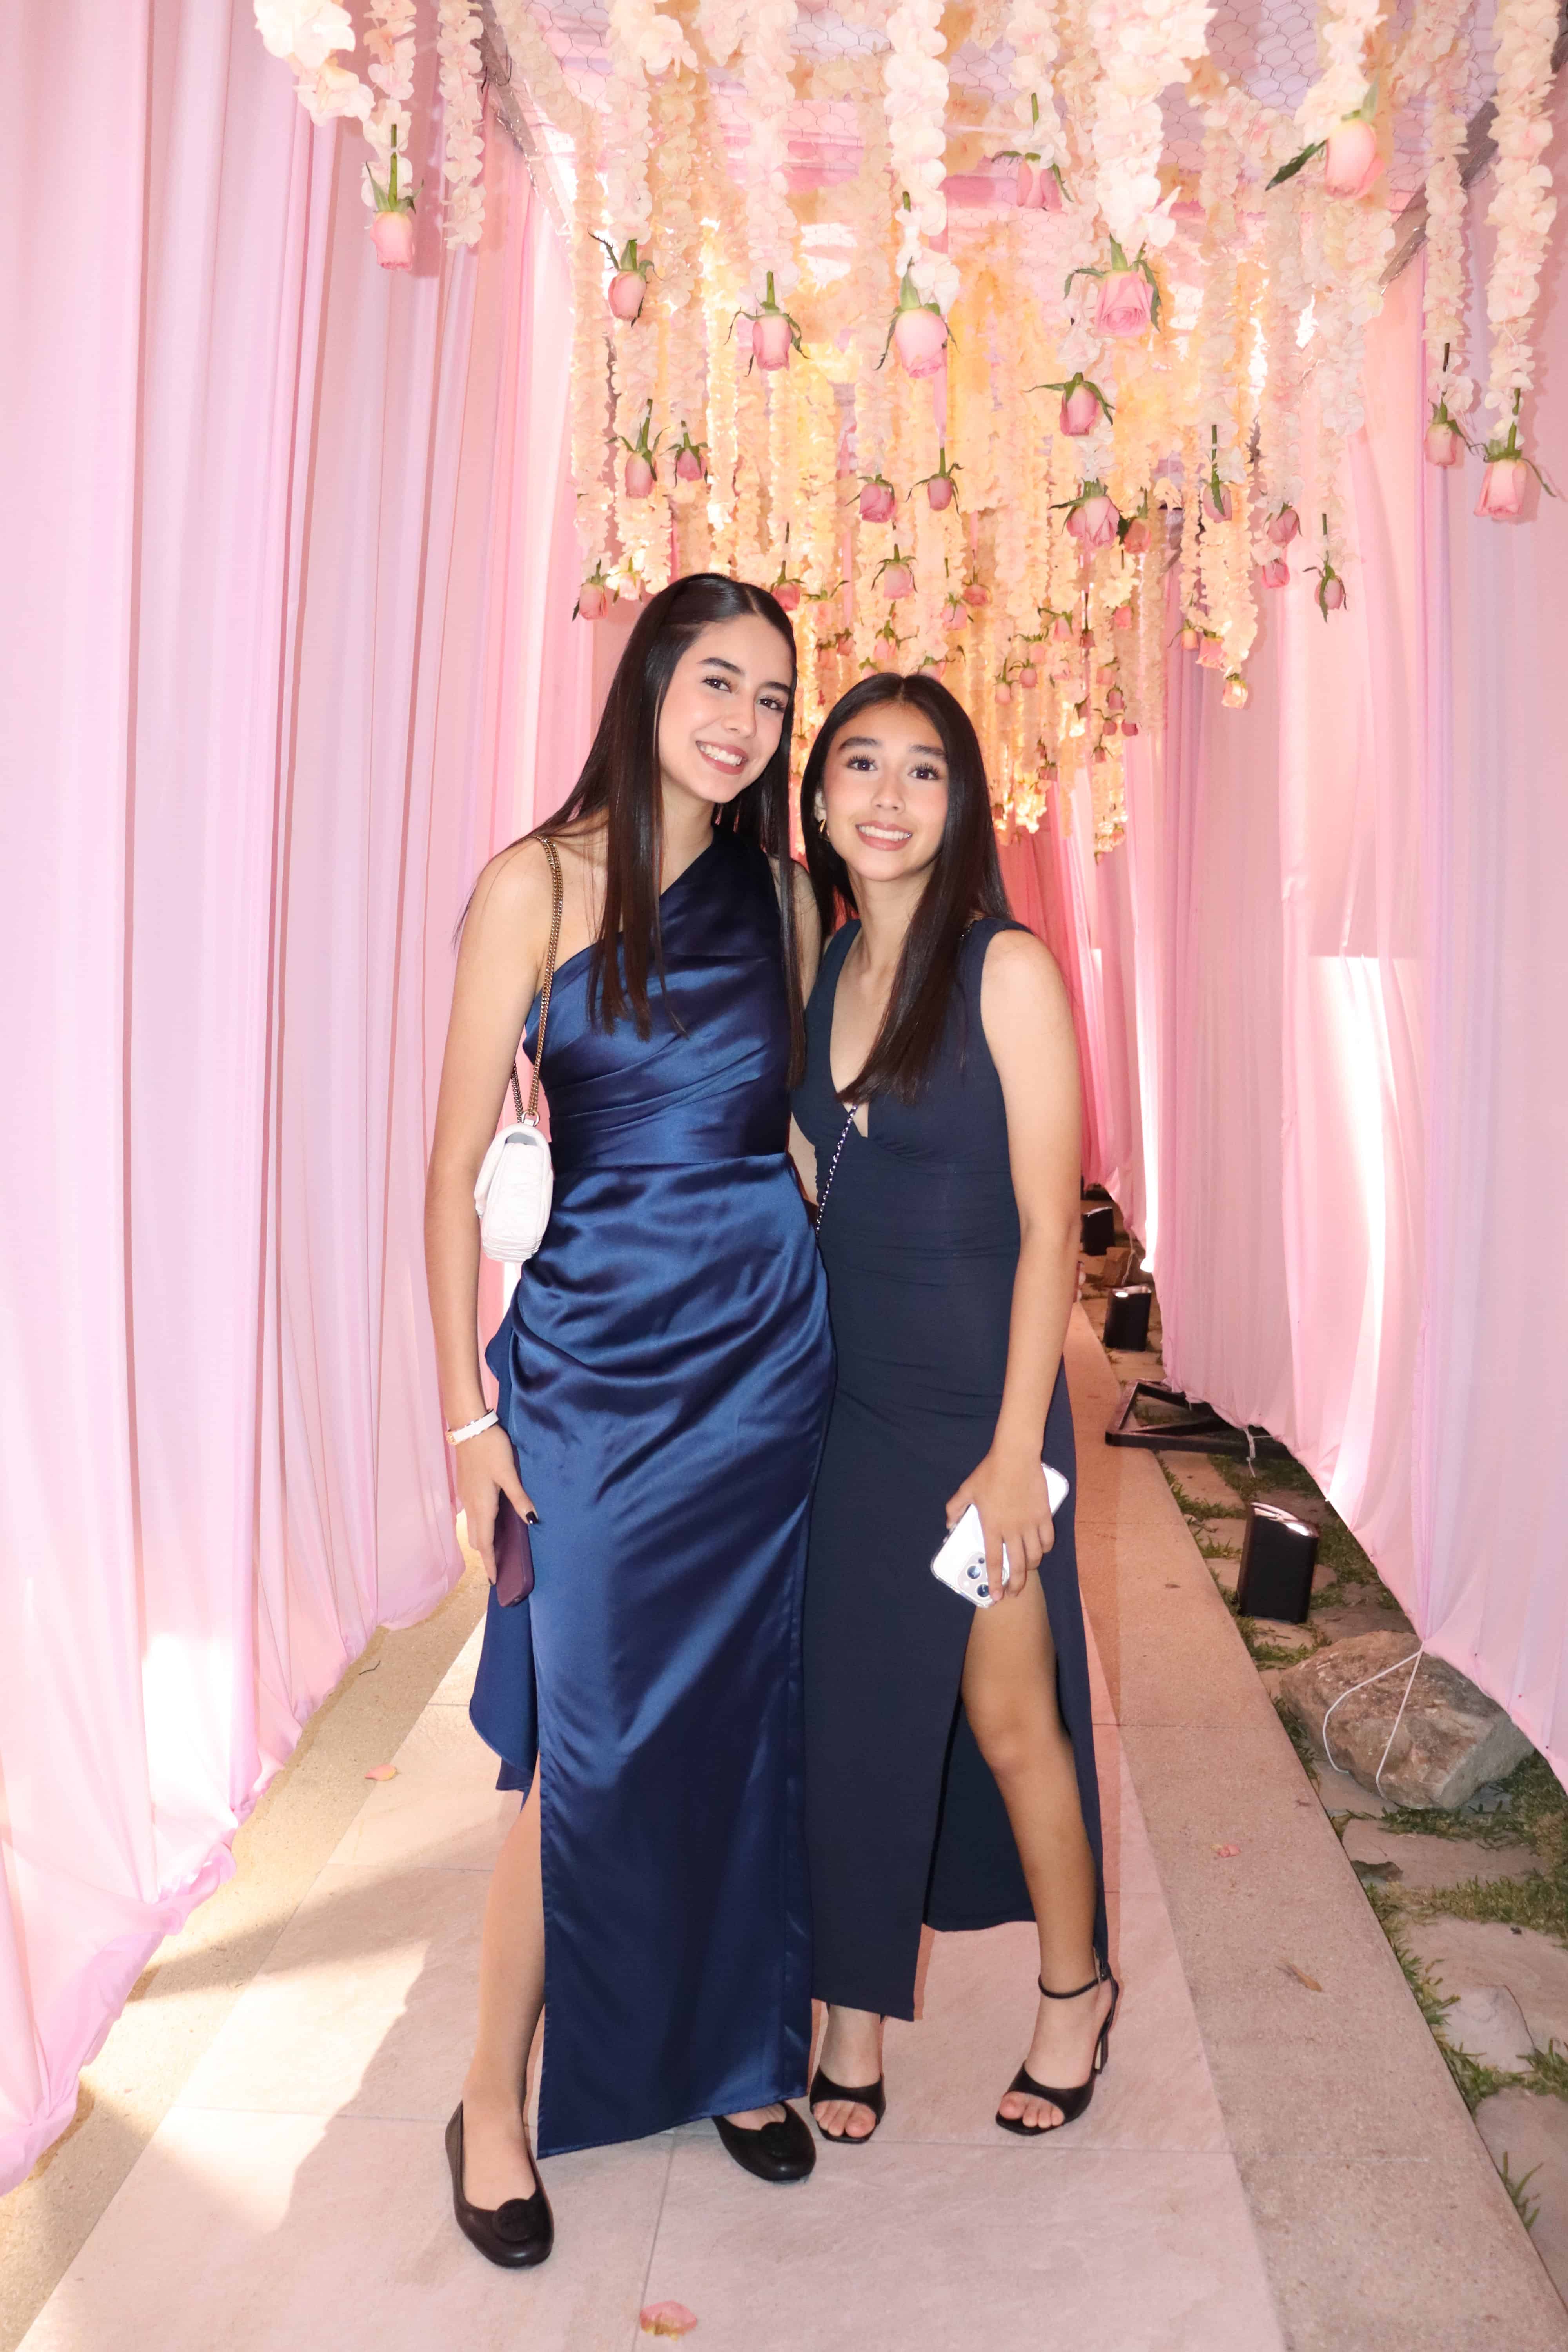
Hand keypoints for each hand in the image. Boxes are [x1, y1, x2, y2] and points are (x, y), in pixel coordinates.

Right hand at [456, 1422, 536, 1582]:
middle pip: (477, 1539)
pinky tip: (491, 1521)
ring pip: (473, 1527)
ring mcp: (466, 1497)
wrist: (469, 1427)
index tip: (494, 1580)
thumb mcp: (509, 1473)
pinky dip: (481, 1526)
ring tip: (496, 1549)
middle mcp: (472, 1506)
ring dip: (483, 1541)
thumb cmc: (491, 1449)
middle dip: (487, 1555)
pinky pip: (473, 1515)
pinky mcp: (466, 1488)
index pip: (485, 1543)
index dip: (490, 1562)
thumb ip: (519, 1498)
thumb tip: (532, 1521)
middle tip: (498, 1567)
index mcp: (483, 1506)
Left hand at [945, 1446, 1054, 1600]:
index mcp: (992, 1526)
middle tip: (1014, 1592)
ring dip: (1031, 1566)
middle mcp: (1012, 1530)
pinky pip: (1048, 1539)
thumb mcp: (966, 1490)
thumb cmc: (990, 1472)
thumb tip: (949, 1524)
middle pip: (1018, 1566)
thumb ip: (955, 1508)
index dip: (995, 1581)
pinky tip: (1041, 1549)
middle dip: (1017, 1584)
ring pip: (1035, 1555)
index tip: (997, 1596)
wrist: (1015, 1456)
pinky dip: (1045, 1548)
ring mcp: (1030, 1524)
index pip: (994, 1561)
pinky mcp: (1044, 1515)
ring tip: (1027, 1569)